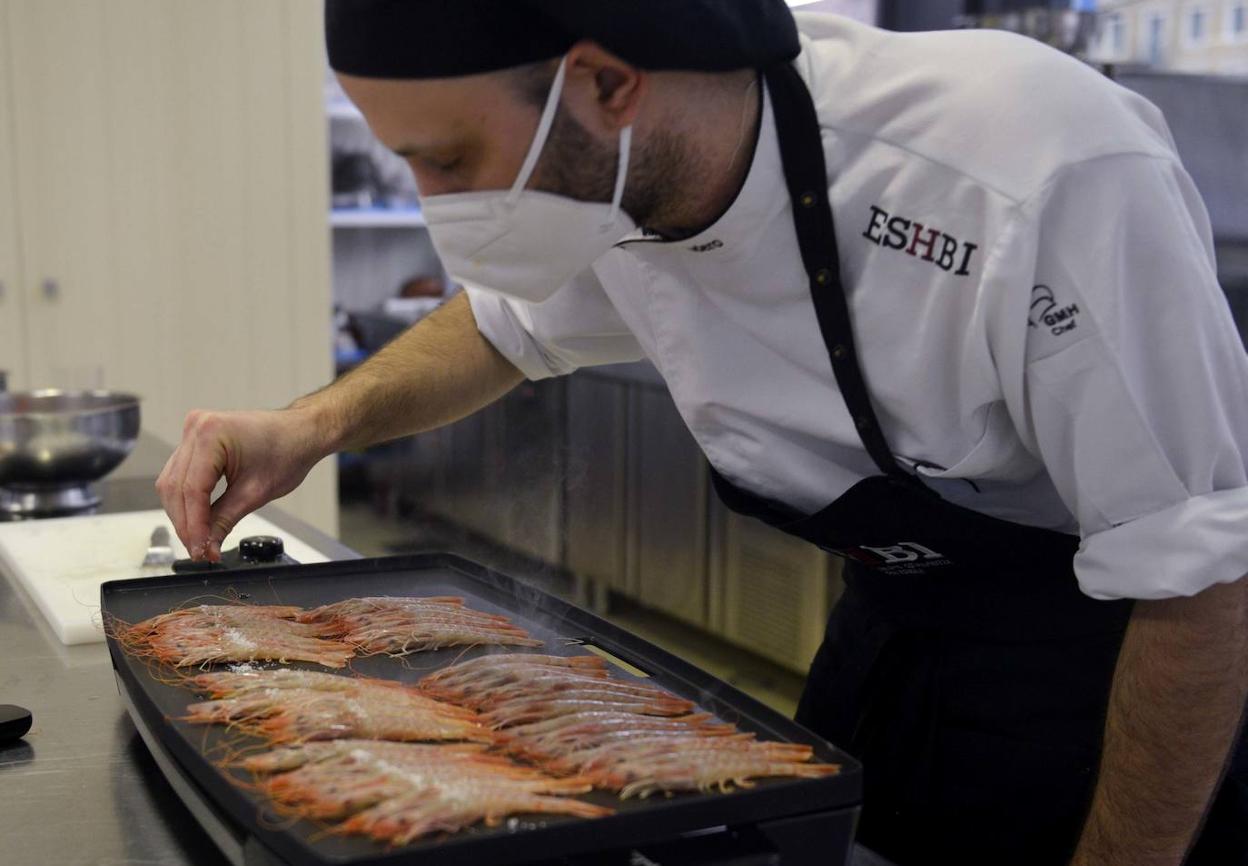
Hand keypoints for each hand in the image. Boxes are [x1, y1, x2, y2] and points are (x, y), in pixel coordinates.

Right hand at [155, 407, 328, 560]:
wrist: (299, 432)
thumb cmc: (287, 450)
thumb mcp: (256, 493)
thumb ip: (224, 520)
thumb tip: (206, 546)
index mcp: (211, 434)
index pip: (192, 490)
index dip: (193, 525)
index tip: (199, 550)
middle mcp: (196, 428)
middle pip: (175, 487)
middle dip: (186, 523)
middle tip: (199, 550)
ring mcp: (193, 431)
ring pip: (172, 482)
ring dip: (182, 514)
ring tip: (199, 539)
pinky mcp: (195, 440)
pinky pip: (180, 474)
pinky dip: (187, 499)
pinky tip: (196, 518)